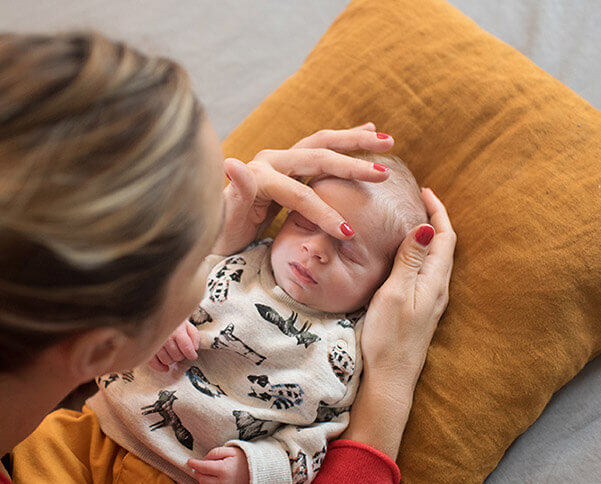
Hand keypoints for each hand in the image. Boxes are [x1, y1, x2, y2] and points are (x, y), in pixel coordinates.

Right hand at [147, 320, 199, 371]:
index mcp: (177, 331)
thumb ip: (194, 335)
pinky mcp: (148, 348)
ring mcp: (155, 344)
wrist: (155, 315)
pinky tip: (165, 366)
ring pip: (166, 360)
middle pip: (177, 356)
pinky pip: (154, 363)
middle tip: (180, 351)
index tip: (193, 356)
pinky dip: (160, 367)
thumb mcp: (186, 324)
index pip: (186, 347)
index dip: (191, 354)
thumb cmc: (172, 321)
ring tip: (172, 354)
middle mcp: (165, 338)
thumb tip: (195, 348)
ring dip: (171, 360)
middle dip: (181, 355)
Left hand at [183, 447, 249, 483]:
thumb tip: (203, 460)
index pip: (203, 467)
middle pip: (203, 481)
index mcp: (223, 469)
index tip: (189, 462)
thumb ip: (215, 453)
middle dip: (197, 475)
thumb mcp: (231, 450)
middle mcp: (224, 483)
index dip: (194, 464)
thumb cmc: (244, 458)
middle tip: (196, 471)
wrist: (261, 470)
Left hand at [213, 122, 395, 254]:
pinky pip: (321, 148)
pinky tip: (368, 133)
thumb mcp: (224, 221)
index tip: (348, 234)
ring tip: (387, 141)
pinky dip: (346, 141)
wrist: (214, 228)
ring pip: (323, 144)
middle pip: (317, 155)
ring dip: (356, 141)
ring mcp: (281, 160)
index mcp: (259, 175)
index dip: (324, 212)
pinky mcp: (289, 164)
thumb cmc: (220, 234)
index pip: (299, 193)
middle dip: (352, 166)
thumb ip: (235, 193)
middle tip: (384, 175)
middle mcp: (271, 160)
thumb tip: (233, 162)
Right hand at [342, 188, 455, 458]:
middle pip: (445, 246)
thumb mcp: (396, 293)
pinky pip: (425, 273)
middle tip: (416, 199)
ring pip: (435, 260)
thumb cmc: (389, 338)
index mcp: (435, 281)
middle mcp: (438, 290)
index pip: (446, 237)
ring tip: (409, 220)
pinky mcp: (419, 311)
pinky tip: (403, 256)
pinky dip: (418, 255)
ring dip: (427, 237)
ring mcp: (430, 302)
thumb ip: (410, 260)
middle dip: (434, 219)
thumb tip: (427, 226)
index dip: (438, 211)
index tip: (424, 190)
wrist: (389, 380)